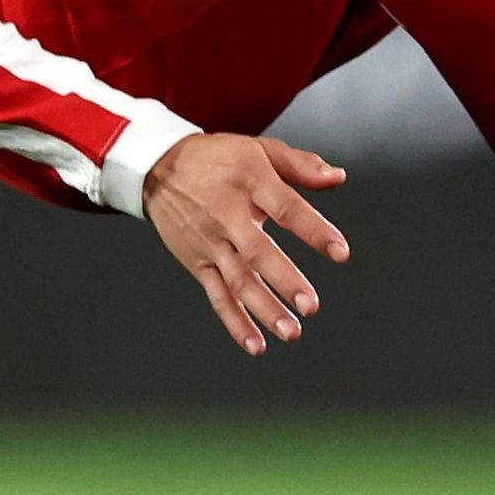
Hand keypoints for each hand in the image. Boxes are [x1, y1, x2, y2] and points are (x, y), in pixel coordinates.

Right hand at [141, 132, 351, 355]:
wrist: (154, 167)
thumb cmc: (215, 159)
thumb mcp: (258, 150)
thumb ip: (300, 165)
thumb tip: (338, 177)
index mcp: (249, 183)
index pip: (286, 209)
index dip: (313, 231)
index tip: (340, 252)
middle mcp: (227, 215)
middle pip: (257, 251)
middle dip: (284, 279)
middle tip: (309, 305)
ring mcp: (210, 242)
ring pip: (237, 280)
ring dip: (263, 308)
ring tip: (290, 331)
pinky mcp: (197, 262)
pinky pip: (216, 295)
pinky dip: (234, 322)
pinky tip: (256, 344)